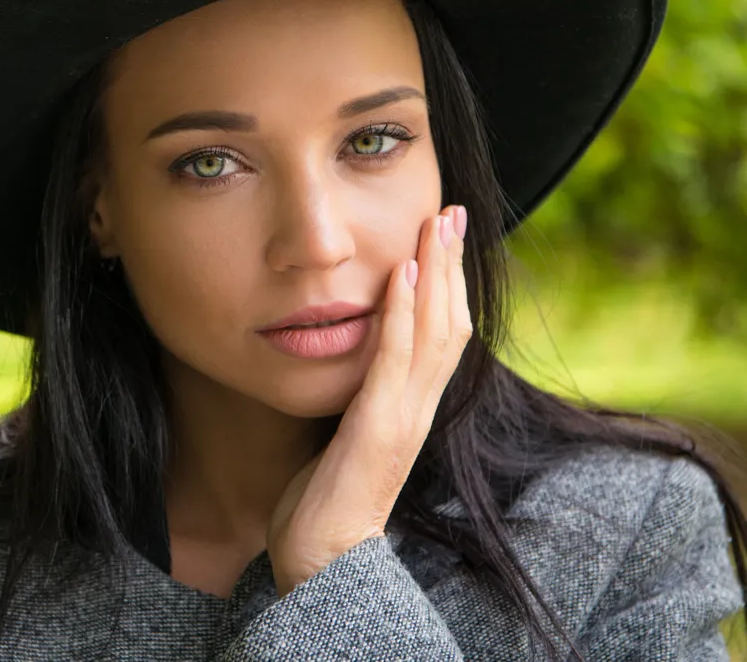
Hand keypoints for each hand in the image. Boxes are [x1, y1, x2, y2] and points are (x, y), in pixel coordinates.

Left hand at [267, 204, 471, 596]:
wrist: (321, 564)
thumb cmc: (322, 503)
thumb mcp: (339, 436)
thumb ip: (351, 399)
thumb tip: (341, 360)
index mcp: (408, 408)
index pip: (440, 334)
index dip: (446, 284)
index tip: (443, 235)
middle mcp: (416, 409)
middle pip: (449, 322)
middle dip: (451, 264)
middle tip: (454, 210)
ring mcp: (403, 419)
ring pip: (433, 333)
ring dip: (436, 273)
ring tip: (436, 222)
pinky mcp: (378, 431)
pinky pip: (395, 362)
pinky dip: (402, 314)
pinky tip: (401, 275)